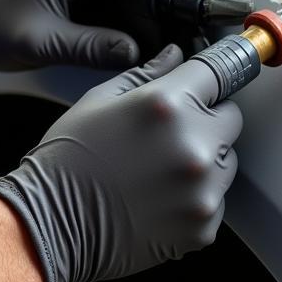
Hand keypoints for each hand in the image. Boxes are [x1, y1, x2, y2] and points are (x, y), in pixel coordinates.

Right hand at [0, 44, 241, 281]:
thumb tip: (175, 55)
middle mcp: (193, 145)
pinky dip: (194, 199)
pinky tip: (157, 199)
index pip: (216, 74)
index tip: (208, 83)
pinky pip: (215, 201)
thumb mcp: (99, 101)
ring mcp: (203, 190)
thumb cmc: (67, 160)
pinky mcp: (204, 226)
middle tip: (167, 135)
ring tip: (157, 171)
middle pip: (230, 119)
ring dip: (203, 161)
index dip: (208, 78)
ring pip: (225, 162)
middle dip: (206, 121)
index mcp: (167, 105)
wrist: (50, 224)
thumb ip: (146, 75)